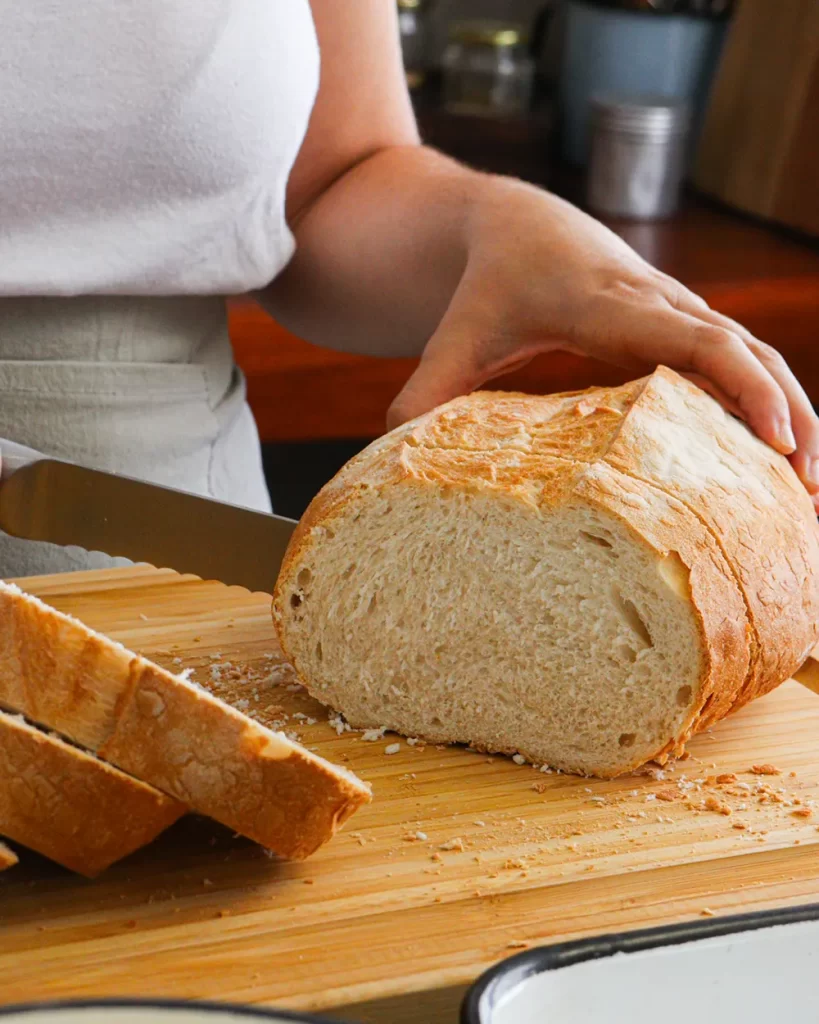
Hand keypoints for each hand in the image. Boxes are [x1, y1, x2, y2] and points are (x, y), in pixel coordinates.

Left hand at [388, 178, 818, 506]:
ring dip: (794, 413)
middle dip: (792, 416)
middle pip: (749, 353)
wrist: (515, 223)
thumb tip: (392, 449)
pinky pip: (739, 362)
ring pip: (757, 356)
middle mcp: (660, 304)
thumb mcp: (458, 333)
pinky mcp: (680, 325)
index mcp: (613, 305)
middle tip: (811, 490)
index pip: (700, 340)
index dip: (745, 388)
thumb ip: (426, 388)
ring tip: (811, 488)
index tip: (778, 443)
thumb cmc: (489, 280)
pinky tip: (779, 458)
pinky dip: (768, 403)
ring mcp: (676, 313)